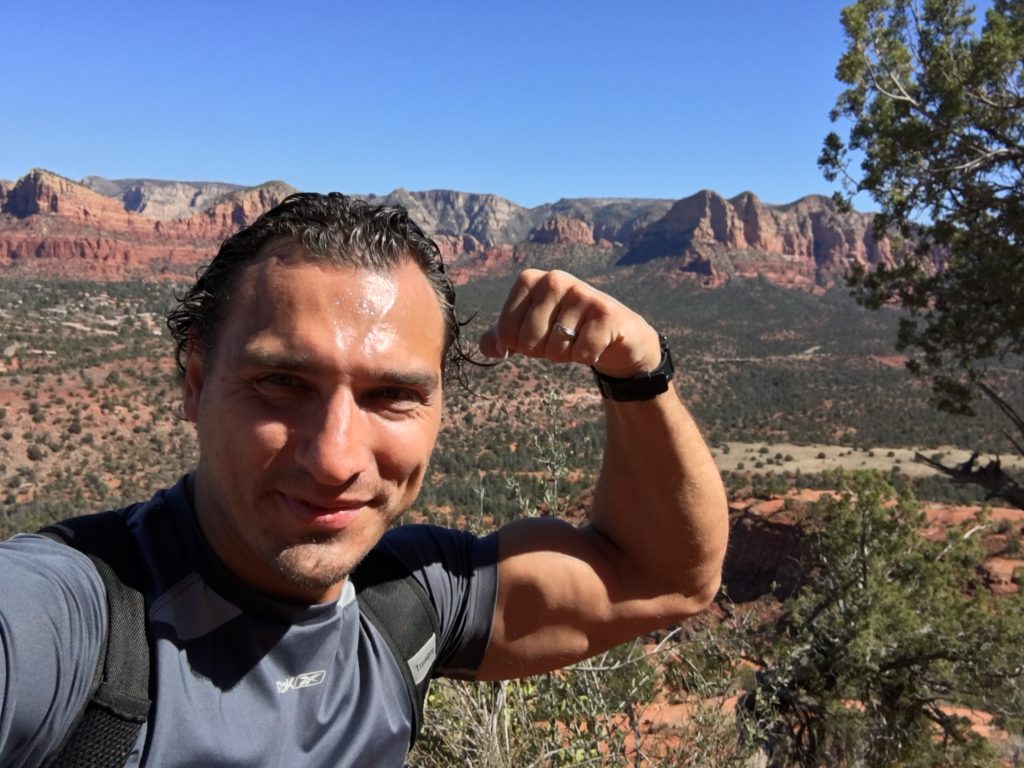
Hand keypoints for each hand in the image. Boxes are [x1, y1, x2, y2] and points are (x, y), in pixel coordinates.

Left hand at [478, 269, 661, 377]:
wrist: (615, 332)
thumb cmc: (565, 328)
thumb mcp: (530, 329)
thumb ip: (503, 337)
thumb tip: (488, 347)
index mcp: (529, 280)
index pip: (505, 332)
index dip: (520, 346)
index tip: (538, 334)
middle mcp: (554, 279)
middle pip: (529, 342)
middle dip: (544, 351)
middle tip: (561, 338)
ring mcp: (581, 293)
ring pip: (556, 349)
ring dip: (566, 354)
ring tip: (578, 337)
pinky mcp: (605, 312)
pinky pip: (582, 353)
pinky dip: (587, 357)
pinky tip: (596, 342)